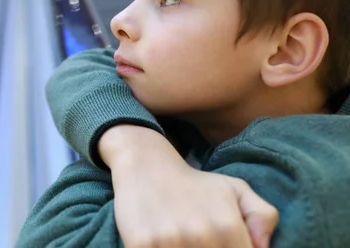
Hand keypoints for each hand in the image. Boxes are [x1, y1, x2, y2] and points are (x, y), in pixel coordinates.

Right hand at [100, 125, 278, 247]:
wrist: (144, 164)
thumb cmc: (194, 184)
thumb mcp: (235, 189)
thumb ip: (262, 216)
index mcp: (228, 228)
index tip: (219, 243)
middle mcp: (202, 236)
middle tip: (197, 240)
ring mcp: (169, 242)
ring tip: (180, 239)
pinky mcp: (141, 243)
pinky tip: (159, 242)